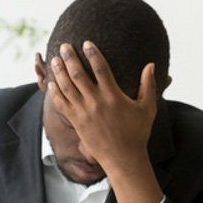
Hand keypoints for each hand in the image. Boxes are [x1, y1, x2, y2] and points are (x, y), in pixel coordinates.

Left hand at [48, 41, 156, 175]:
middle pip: (78, 74)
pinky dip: (56, 93)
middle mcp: (96, 102)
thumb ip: (148, 85)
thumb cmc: (137, 133)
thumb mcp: (147, 108)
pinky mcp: (77, 123)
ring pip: (67, 88)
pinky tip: (51, 84)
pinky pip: (62, 105)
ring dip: (59, 72)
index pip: (100, 68)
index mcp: (113, 96)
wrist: (123, 159)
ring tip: (55, 60)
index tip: (86, 43)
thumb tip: (151, 64)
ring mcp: (84, 113)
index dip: (92, 53)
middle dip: (69, 58)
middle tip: (63, 46)